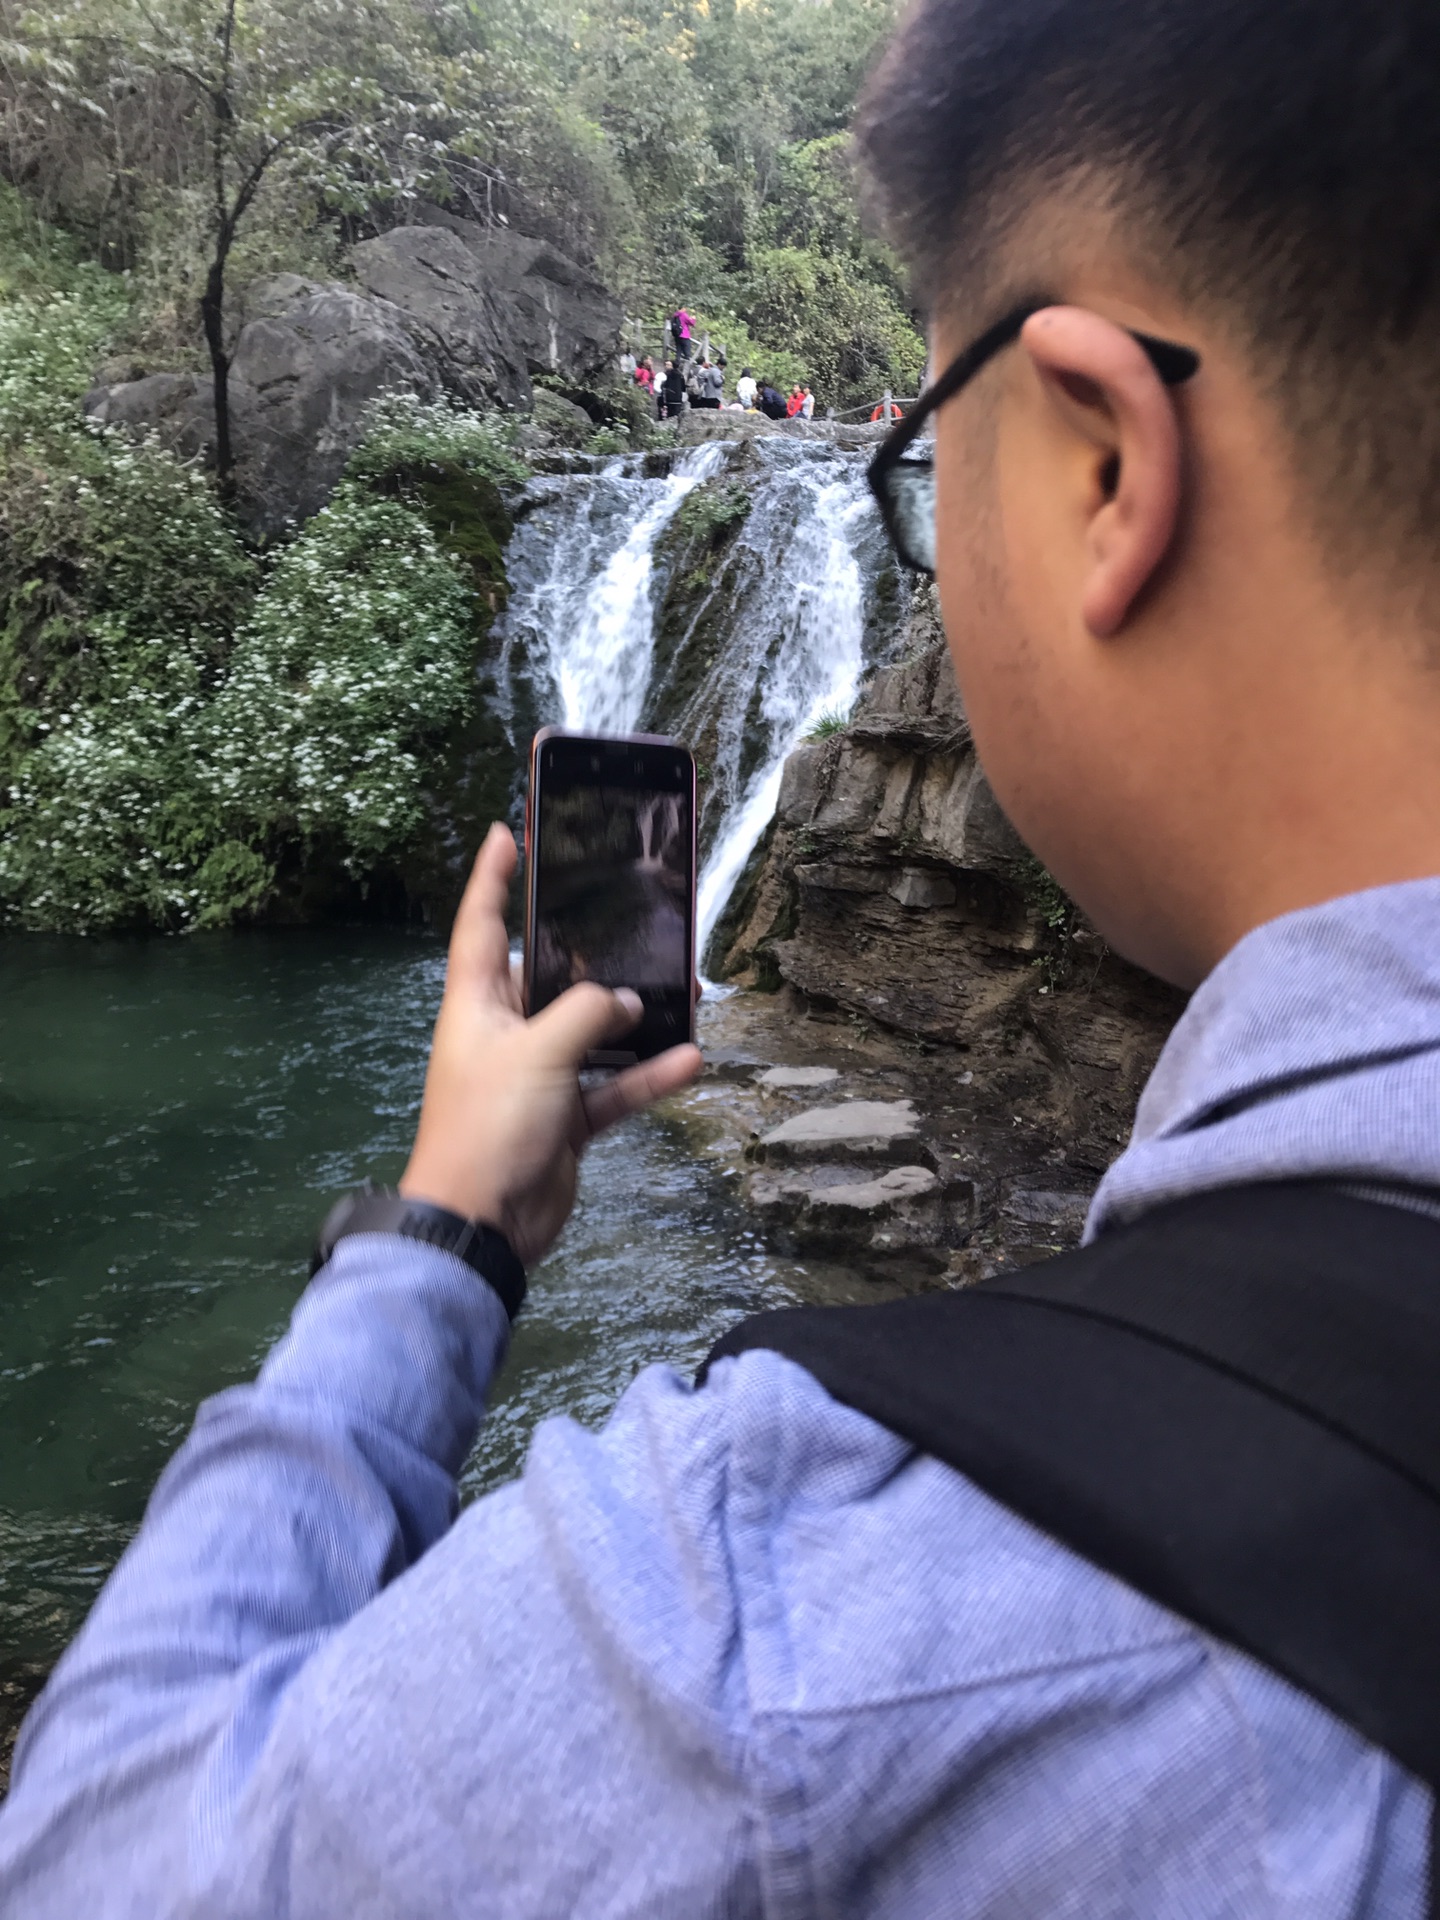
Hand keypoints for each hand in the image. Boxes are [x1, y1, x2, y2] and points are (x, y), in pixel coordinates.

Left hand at [400, 824, 702, 1267]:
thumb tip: (626, 1002)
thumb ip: (587, 1014)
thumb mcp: (537, 1052)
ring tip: (683, 989)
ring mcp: (537, 1077)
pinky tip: (688, 1060)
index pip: (481, 925)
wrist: (482, 1224)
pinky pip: (612, 1086)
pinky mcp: (565, 1119)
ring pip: (592, 1032)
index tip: (508, 835)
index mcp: (476, 1004)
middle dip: (591, 952)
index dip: (492, 878)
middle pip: (549, 976)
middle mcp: (505, 1032)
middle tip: (632, 916)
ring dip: (635, 1018)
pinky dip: (646, 1075)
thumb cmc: (489, 1125)